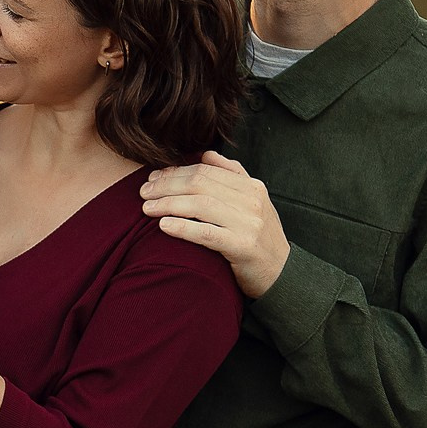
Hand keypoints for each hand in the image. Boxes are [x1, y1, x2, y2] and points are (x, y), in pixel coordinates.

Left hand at [139, 150, 289, 297]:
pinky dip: (183, 227)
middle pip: (199, 184)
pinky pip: (206, 233)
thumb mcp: (253, 201)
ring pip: (200, 205)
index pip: (205, 170)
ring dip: (168, 204)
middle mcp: (251, 201)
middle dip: (166, 186)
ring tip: (147, 208)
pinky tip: (163, 225)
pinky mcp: (242, 247)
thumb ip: (231, 176)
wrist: (282, 273)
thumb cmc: (258, 237)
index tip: (154, 178)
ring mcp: (248, 223)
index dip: (175, 172)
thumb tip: (206, 154)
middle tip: (144, 193)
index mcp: (251, 186)